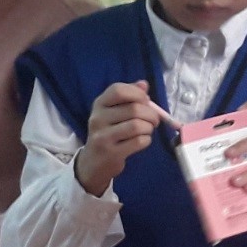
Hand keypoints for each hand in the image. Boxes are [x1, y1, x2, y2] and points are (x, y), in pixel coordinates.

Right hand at [73, 79, 167, 195]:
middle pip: (134, 109)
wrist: (93, 162)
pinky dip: (147, 140)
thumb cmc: (108, 133)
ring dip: (149, 128)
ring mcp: (103, 137)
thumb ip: (128, 96)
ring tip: (147, 130)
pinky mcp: (111, 153)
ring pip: (137, 125)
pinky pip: (139, 141)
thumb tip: (144, 84)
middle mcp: (98, 118)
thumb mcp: (113, 112)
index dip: (137, 93)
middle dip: (151, 114)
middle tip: (154, 120)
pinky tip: (142, 140)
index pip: (118, 90)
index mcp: (99, 104)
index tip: (146, 101)